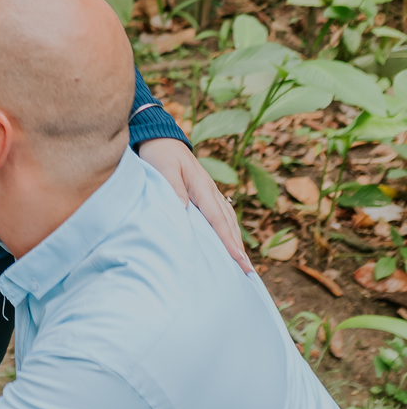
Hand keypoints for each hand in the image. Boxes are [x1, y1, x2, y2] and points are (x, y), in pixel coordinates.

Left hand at [138, 137, 253, 273]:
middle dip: (239, 248)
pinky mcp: (204, 193)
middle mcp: (210, 191)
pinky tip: (229, 241)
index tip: (239, 259)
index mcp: (202, 187)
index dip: (228, 241)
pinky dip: (228, 230)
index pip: (218, 219)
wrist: (161, 137)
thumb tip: (184, 209)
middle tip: (248, 272)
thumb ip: (174, 189)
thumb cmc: (161, 153)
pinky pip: (221, 215)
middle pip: (228, 223)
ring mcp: (209, 192)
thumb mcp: (164, 168)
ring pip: (228, 220)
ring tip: (243, 263)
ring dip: (236, 241)